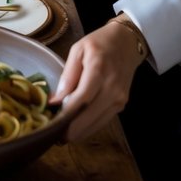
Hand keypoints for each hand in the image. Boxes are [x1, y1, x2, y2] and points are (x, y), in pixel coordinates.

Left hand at [50, 21, 145, 140]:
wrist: (127, 43)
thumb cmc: (99, 43)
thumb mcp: (78, 50)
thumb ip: (67, 75)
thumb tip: (56, 100)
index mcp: (99, 69)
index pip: (82, 98)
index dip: (67, 113)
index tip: (53, 123)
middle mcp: (113, 88)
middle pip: (90, 115)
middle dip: (72, 130)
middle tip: (54, 138)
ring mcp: (120, 98)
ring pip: (98, 122)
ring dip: (80, 132)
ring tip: (62, 137)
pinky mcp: (122, 104)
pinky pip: (104, 120)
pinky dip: (90, 127)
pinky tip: (77, 129)